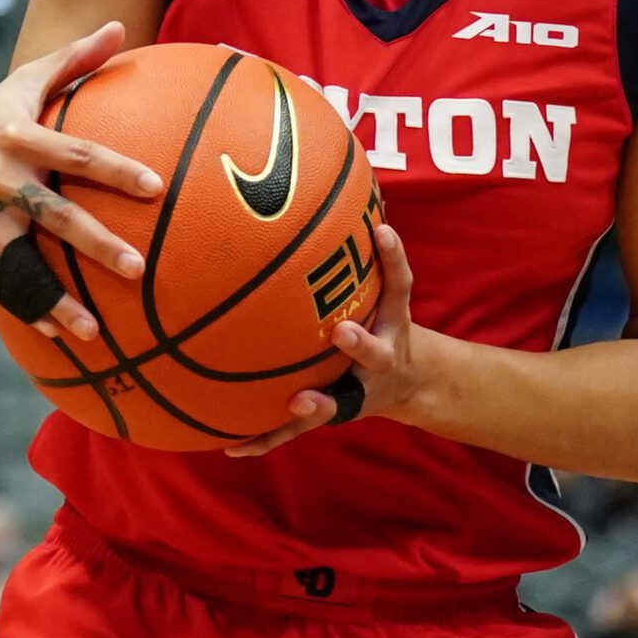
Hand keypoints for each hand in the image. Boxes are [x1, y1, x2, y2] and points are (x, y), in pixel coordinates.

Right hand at [0, 20, 157, 341]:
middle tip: (137, 268)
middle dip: (95, 244)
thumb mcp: (28, 80)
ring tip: (94, 333)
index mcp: (20, 138)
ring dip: (56, 299)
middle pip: (53, 216)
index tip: (156, 187)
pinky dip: (26, 312)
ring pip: (21, 264)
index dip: (116, 170)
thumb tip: (121, 24)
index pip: (77, 155)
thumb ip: (75, 58)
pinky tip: (60, 339)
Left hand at [225, 225, 418, 456]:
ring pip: (338, 402)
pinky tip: (230, 446)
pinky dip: (264, 438)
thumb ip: (365, 256)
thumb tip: (331, 191)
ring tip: (296, 402)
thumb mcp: (387, 292)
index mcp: (393, 320)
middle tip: (343, 330)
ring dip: (318, 403)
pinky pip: (294, 430)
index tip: (382, 231)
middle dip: (361, 343)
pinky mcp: (331, 415)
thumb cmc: (381, 322)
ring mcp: (358, 391)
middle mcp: (381, 357)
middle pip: (374, 352)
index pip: (400, 283)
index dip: (393, 257)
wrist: (407, 382)